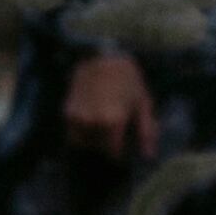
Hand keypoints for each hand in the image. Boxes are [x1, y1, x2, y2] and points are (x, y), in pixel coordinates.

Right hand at [62, 49, 157, 163]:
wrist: (102, 58)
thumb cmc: (128, 80)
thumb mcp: (143, 103)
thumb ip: (146, 132)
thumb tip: (148, 156)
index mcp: (113, 122)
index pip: (112, 152)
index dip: (119, 153)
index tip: (124, 151)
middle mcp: (91, 123)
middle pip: (97, 148)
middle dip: (106, 145)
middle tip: (115, 136)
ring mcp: (77, 118)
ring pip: (82, 142)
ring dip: (92, 140)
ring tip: (103, 128)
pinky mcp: (67, 112)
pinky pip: (73, 132)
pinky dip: (81, 132)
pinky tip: (93, 120)